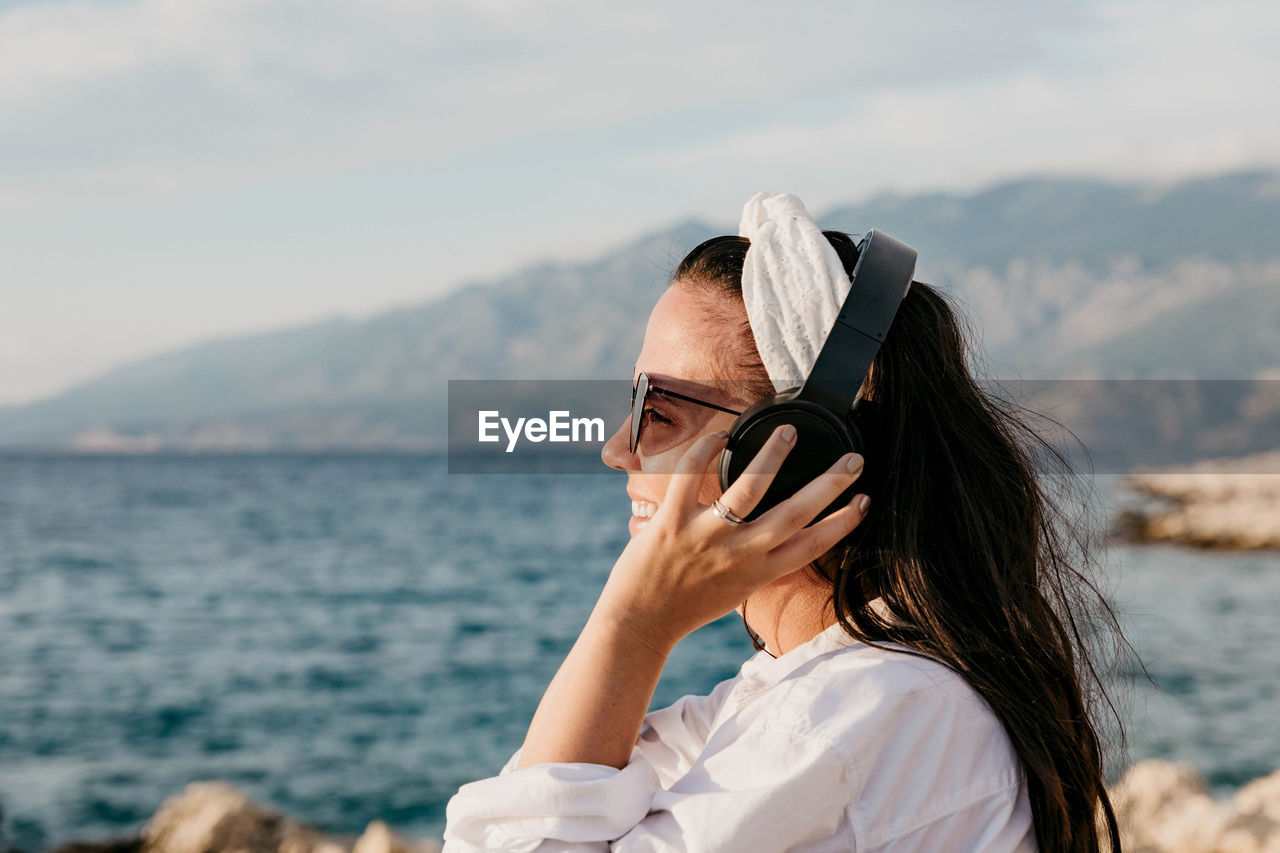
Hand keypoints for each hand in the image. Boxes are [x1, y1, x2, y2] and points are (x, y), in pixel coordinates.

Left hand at [593, 425, 869, 654]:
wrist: (640, 623)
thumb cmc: (688, 605)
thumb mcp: (736, 590)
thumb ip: (759, 563)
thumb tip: (781, 535)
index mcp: (758, 573)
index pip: (812, 546)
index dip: (843, 523)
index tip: (864, 500)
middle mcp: (739, 555)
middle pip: (794, 514)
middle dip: (829, 484)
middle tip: (854, 459)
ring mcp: (706, 537)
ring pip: (749, 490)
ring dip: (772, 457)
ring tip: (788, 432)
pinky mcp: (672, 523)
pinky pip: (690, 478)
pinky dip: (705, 451)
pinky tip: (721, 434)